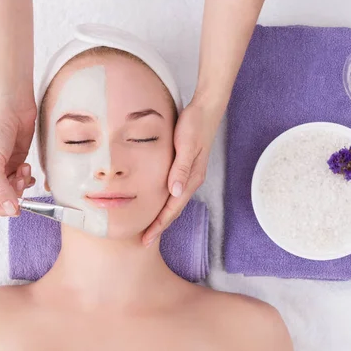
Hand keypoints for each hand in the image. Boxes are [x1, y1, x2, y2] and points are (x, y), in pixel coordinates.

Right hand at [0, 97, 36, 215]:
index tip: (13, 208)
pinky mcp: (17, 163)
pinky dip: (27, 178)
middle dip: (13, 193)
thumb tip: (9, 210)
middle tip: (19, 180)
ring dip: (22, 184)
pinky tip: (27, 168)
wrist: (13, 108)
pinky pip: (23, 181)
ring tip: (24, 168)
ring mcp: (4, 169)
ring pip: (15, 191)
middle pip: (3, 199)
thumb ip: (1, 189)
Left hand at [142, 100, 221, 245]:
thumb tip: (175, 191)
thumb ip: (180, 168)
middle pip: (174, 210)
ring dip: (162, 216)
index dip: (159, 224)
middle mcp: (191, 180)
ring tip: (148, 227)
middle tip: (144, 241)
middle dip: (159, 226)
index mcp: (191, 178)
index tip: (146, 239)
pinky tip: (156, 202)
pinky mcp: (185, 167)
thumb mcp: (186, 144)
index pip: (172, 208)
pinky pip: (173, 191)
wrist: (206, 110)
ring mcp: (189, 174)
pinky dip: (164, 202)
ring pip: (174, 202)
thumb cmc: (194, 124)